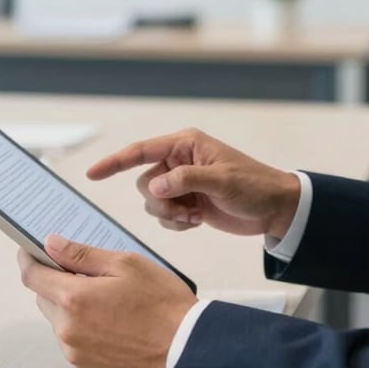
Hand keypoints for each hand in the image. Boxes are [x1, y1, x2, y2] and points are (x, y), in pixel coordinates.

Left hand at [18, 235, 196, 367]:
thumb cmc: (160, 301)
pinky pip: (74, 343)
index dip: (29, 259)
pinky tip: (112, 324)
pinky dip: (84, 330)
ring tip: (109, 301)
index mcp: (74, 299)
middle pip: (45, 299)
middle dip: (58, 283)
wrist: (187, 348)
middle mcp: (67, 330)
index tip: (29, 249)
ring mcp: (76, 354)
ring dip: (73, 308)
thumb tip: (49, 243)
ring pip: (60, 322)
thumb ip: (82, 254)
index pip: (33, 277)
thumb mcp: (125, 264)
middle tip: (88, 274)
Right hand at [86, 127, 300, 239]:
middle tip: (185, 210)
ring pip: (153, 202)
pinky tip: (198, 220)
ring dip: (170, 215)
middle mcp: (180, 160)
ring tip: (195, 216)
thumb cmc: (254, 186)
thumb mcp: (222, 181)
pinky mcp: (187, 202)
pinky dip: (177, 223)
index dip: (115, 162)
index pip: (141, 151)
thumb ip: (186, 180)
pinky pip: (165, 216)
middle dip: (160, 202)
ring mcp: (183, 182)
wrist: (275, 209)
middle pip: (145, 183)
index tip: (92, 174)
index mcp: (186, 144)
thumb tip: (155, 187)